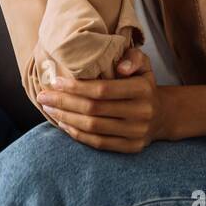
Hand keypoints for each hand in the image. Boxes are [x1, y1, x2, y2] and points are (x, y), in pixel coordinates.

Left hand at [35, 47, 168, 151]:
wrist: (162, 115)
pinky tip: (63, 124)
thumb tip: (120, 68)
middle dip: (64, 102)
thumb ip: (133, 57)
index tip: (56, 82)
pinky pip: (98, 143)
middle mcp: (142, 113)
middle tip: (44, 96)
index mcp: (143, 90)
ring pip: (93, 127)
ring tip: (49, 108)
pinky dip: (77, 134)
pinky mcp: (131, 147)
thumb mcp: (143, 64)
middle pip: (94, 109)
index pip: (103, 90)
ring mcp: (137, 133)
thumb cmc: (143, 84)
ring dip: (66, 118)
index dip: (76, 87)